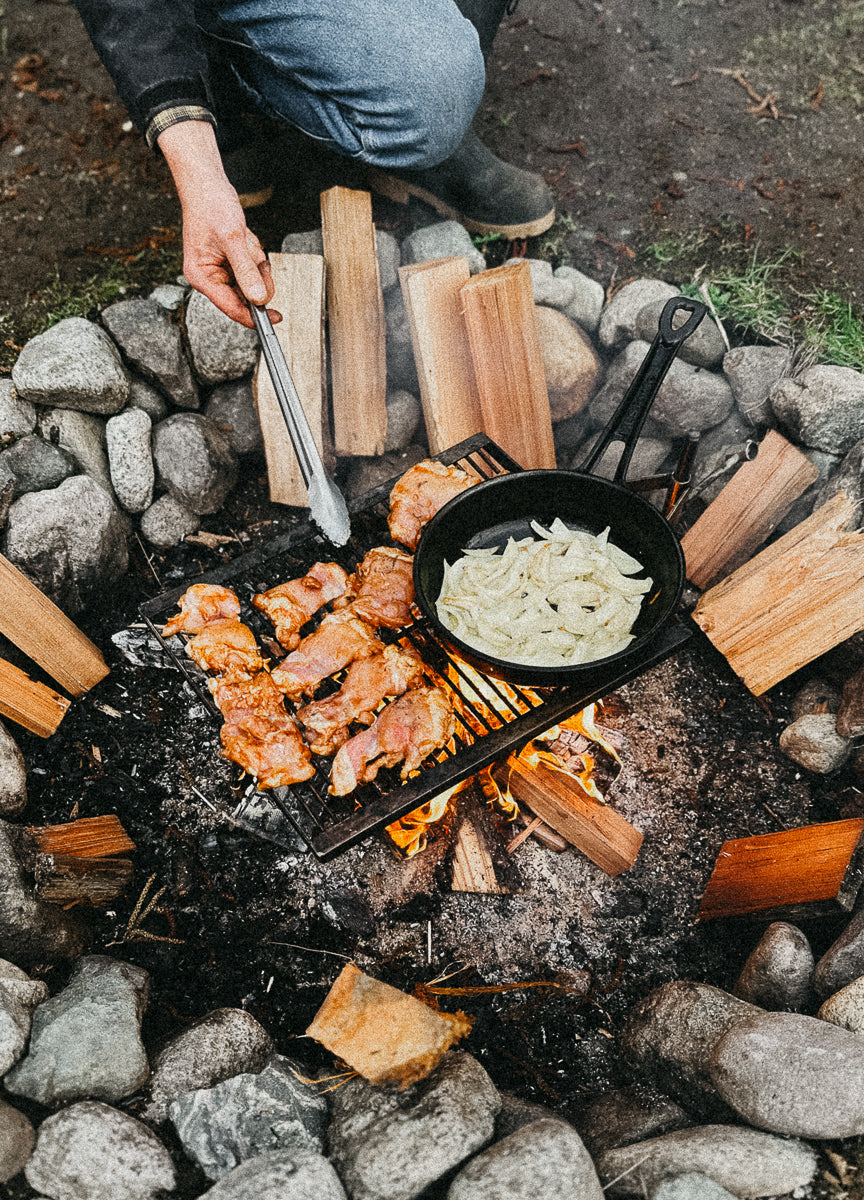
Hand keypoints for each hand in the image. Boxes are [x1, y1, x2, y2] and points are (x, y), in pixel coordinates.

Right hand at [158, 120, 280, 326]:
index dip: (253, 316)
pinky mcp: (231, 263)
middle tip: (252, 254)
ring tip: (244, 240)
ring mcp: (221, 270)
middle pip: (245, 295)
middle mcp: (210, 277)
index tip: (275, 319)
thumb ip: (246, 271)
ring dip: (255, 261)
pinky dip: (255, 254)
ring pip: (253, 281)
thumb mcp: (233, 239)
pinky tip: (245, 238)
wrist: (208, 185)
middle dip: (255, 274)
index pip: (231, 307)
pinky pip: (253, 268)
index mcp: (202, 277)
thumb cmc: (211, 206)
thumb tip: (259, 299)